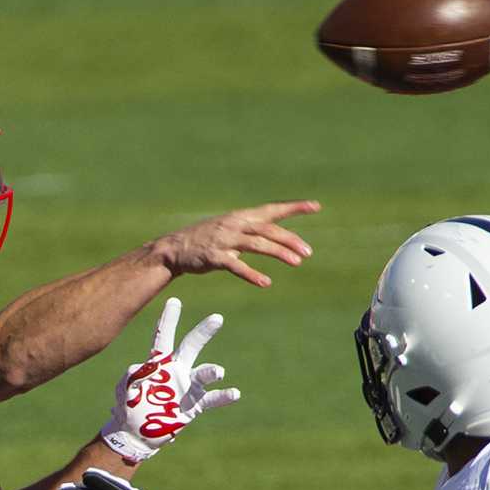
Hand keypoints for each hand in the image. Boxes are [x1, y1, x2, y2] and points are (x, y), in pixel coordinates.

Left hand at [100, 297, 239, 461]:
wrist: (137, 431)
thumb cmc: (129, 405)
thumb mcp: (126, 388)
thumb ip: (134, 377)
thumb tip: (146, 369)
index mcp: (158, 362)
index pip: (164, 336)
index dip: (169, 320)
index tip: (174, 301)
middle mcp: (177, 369)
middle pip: (192, 346)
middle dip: (203, 332)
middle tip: (217, 317)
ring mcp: (188, 386)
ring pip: (204, 373)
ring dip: (211, 372)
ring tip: (218, 372)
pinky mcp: (194, 405)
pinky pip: (212, 399)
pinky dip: (224, 396)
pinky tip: (234, 393)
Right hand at [153, 200, 319, 287]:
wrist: (174, 249)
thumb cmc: (207, 239)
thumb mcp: (231, 228)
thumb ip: (253, 230)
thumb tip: (279, 236)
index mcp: (241, 217)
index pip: (272, 209)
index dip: (293, 208)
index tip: (315, 206)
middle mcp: (235, 224)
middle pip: (268, 229)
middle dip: (290, 239)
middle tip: (308, 252)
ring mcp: (224, 240)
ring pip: (257, 244)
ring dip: (278, 252)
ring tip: (297, 262)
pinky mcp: (214, 256)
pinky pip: (236, 265)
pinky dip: (251, 274)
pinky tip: (265, 282)